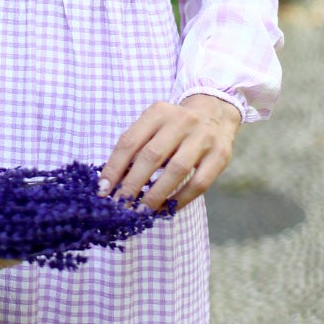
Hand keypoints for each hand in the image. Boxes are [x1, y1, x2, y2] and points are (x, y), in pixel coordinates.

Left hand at [98, 94, 241, 211]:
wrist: (215, 113)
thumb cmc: (174, 126)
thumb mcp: (153, 125)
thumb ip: (135, 147)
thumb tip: (112, 182)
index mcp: (158, 112)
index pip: (130, 141)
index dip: (114, 167)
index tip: (103, 190)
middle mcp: (181, 121)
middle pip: (152, 156)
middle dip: (133, 184)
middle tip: (120, 205)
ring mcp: (203, 138)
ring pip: (177, 170)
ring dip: (156, 194)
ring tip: (141, 211)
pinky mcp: (220, 155)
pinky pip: (199, 183)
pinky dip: (181, 199)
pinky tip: (167, 208)